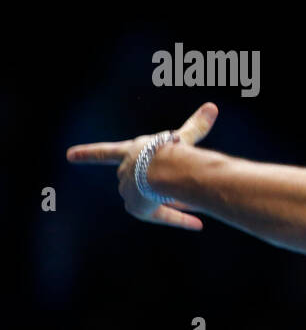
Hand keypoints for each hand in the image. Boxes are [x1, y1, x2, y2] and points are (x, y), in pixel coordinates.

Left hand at [67, 102, 218, 229]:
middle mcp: (124, 170)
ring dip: (167, 198)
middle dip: (152, 182)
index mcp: (131, 151)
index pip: (105, 152)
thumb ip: (196, 125)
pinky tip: (194, 221)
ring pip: (150, 197)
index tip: (69, 155)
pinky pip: (158, 214)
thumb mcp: (185, 137)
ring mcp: (127, 189)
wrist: (164, 169)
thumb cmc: (171, 150)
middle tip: (173, 183)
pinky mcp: (135, 207)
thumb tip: (213, 107)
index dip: (87, 153)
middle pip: (137, 178)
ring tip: (189, 196)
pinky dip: (176, 218)